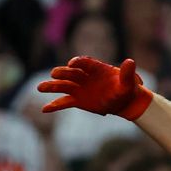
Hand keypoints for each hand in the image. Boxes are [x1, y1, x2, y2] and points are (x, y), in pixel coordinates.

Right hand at [38, 57, 152, 119]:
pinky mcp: (77, 100)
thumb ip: (127, 73)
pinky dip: (54, 105)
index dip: (78, 62)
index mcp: (96, 68)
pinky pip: (63, 102)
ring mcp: (79, 88)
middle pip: (70, 73)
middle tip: (55, 74)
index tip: (72, 64)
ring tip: (40, 88)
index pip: (84, 63)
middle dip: (62, 72)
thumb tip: (130, 61)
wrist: (123, 102)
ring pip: (62, 85)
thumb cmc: (126, 89)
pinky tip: (44, 109)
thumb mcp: (129, 82)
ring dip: (51, 86)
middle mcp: (84, 76)